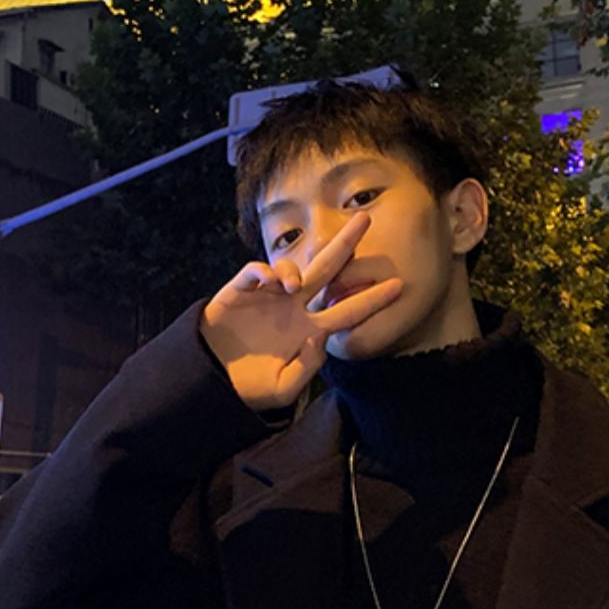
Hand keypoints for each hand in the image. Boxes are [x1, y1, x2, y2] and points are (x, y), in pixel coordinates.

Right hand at [201, 212, 403, 409]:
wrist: (210, 382)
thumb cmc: (248, 389)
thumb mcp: (282, 390)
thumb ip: (306, 368)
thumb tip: (320, 336)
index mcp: (309, 331)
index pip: (346, 312)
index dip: (371, 300)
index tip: (398, 286)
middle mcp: (294, 308)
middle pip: (327, 270)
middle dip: (346, 244)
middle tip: (365, 219)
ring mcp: (269, 297)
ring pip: (293, 266)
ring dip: (296, 268)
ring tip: (291, 285)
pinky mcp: (242, 291)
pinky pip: (257, 271)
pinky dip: (265, 270)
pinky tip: (270, 281)